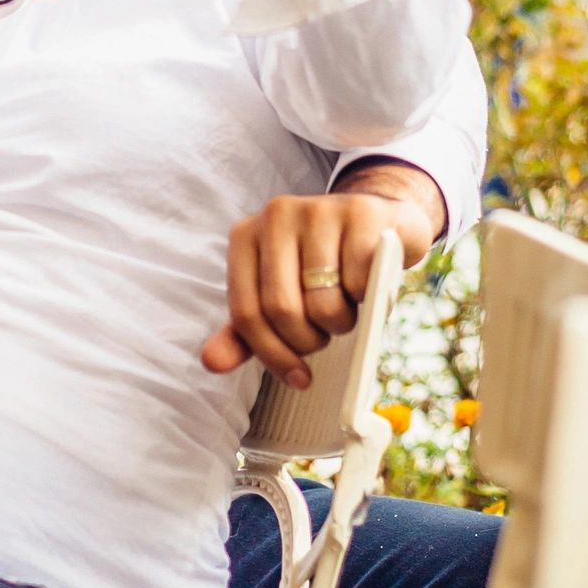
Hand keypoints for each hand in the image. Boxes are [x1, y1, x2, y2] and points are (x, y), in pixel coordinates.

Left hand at [199, 192, 437, 385]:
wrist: (376, 223)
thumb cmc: (321, 267)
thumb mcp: (276, 295)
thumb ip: (244, 330)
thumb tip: (211, 362)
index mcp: (245, 236)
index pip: (245, 313)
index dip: (272, 354)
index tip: (298, 377)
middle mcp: (276, 216)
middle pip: (282, 310)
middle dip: (308, 340)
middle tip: (323, 334)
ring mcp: (318, 210)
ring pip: (323, 304)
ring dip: (340, 323)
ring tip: (345, 306)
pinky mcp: (360, 215)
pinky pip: (360, 286)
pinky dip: (370, 300)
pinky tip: (368, 286)